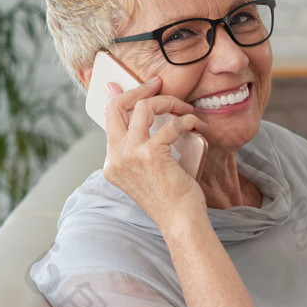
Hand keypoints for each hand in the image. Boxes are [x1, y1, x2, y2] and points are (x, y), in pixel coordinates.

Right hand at [102, 76, 208, 226]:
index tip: (139, 86)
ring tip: (185, 109)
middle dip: (140, 89)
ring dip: (169, 102)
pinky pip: (171, 124)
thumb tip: (145, 116)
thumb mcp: (147, 171)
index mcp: (112, 162)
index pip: (109, 118)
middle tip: (158, 84)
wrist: (180, 221)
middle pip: (117, 106)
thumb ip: (142, 146)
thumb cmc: (170, 197)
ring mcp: (130, 155)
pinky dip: (187, 120)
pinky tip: (196, 125)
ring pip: (144, 108)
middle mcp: (115, 157)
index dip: (122, 96)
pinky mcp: (150, 154)